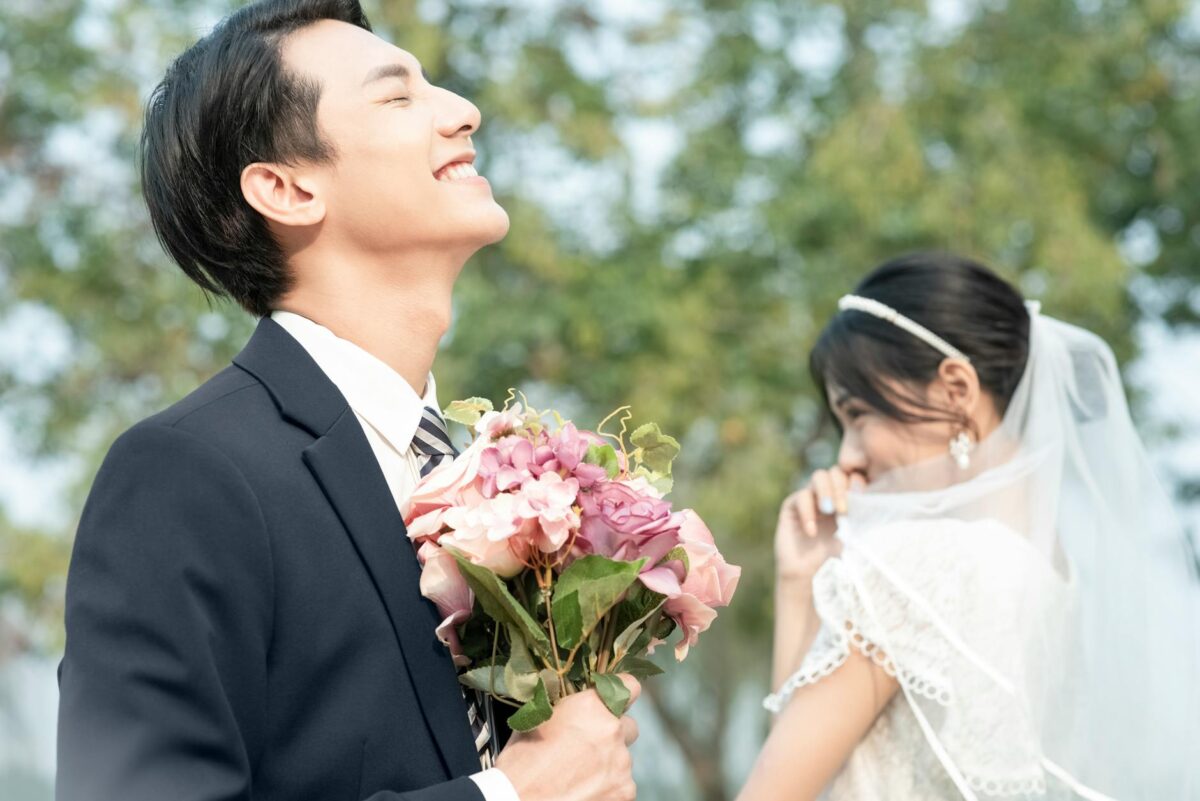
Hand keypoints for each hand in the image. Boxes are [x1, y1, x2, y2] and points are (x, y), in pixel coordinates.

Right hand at [496, 675, 640, 800]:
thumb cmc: (521, 763)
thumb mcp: (537, 720)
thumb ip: (566, 708)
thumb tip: (571, 704)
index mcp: (592, 707)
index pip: (629, 686)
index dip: (621, 693)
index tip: (612, 703)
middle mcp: (612, 731)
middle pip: (628, 726)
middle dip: (612, 734)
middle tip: (588, 746)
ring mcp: (621, 765)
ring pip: (622, 759)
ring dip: (608, 763)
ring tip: (579, 774)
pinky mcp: (625, 793)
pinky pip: (622, 785)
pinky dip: (608, 787)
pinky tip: (585, 790)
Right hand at [774, 467, 864, 579]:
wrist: (809, 575)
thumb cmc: (834, 556)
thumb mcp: (853, 535)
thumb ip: (861, 516)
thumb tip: (873, 499)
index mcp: (846, 497)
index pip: (852, 475)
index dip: (857, 482)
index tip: (862, 498)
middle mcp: (828, 493)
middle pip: (836, 471)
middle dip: (842, 487)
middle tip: (844, 510)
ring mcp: (810, 498)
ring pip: (819, 476)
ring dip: (827, 491)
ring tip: (829, 511)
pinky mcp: (791, 506)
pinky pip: (801, 497)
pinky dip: (808, 512)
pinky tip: (812, 531)